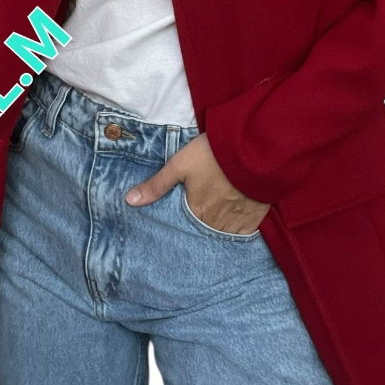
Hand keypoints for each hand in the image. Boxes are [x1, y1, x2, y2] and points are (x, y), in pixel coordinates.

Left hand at [124, 133, 270, 235]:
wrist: (255, 149)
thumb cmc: (214, 155)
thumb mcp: (180, 163)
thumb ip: (157, 185)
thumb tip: (129, 201)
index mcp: (197, 212)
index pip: (183, 228)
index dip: (180, 227)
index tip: (178, 227)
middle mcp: (216, 223)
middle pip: (203, 232)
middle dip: (198, 230)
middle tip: (198, 223)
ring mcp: (238, 222)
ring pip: (223, 235)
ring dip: (216, 231)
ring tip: (213, 226)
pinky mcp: (255, 217)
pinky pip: (244, 234)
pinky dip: (237, 232)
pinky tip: (233, 226)